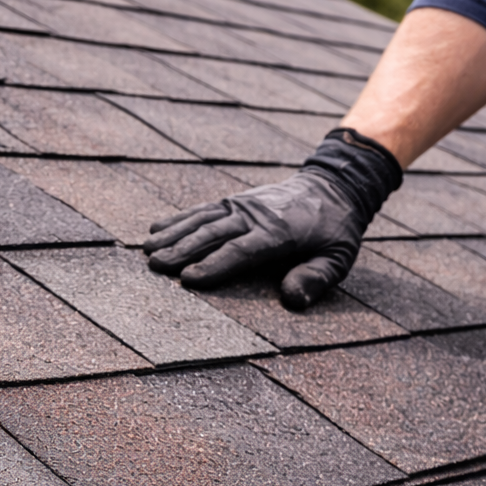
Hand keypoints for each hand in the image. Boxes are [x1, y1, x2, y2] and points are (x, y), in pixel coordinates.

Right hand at [143, 128, 402, 310]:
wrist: (335, 185)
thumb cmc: (335, 231)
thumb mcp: (338, 258)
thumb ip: (316, 278)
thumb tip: (291, 300)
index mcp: (279, 232)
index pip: (241, 250)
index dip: (215, 265)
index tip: (188, 280)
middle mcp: (255, 215)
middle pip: (213, 233)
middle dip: (182, 249)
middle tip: (155, 266)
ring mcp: (243, 204)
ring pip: (202, 219)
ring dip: (173, 234)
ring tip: (147, 250)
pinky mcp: (235, 200)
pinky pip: (203, 209)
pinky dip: (178, 218)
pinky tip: (156, 227)